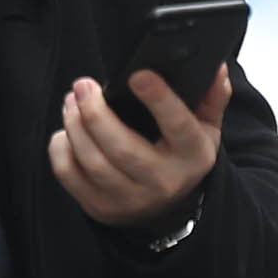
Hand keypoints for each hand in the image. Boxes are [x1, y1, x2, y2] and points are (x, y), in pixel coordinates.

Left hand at [50, 64, 230, 230]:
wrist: (166, 209)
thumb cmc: (180, 156)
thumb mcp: (204, 129)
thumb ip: (211, 97)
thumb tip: (216, 67)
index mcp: (191, 155)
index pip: (178, 126)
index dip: (159, 100)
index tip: (138, 75)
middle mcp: (162, 181)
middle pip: (122, 148)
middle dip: (96, 112)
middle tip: (83, 85)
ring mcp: (129, 199)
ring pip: (92, 161)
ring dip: (75, 125)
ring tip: (72, 101)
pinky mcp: (100, 207)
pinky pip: (69, 174)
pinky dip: (61, 147)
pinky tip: (68, 130)